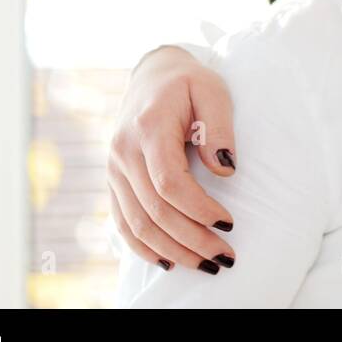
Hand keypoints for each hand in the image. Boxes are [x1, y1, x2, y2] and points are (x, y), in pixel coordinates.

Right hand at [108, 45, 238, 272]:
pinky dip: (143, 247)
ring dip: (172, 251)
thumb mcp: (212, 90)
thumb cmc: (188, 83)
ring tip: (206, 265)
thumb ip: (219, 127)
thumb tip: (224, 171)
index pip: (169, 182)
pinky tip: (168, 261)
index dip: (198, 209)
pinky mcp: (113, 180)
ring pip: (137, 224)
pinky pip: (122, 222)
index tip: (229, 223)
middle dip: (192, 240)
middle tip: (225, 258)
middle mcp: (123, 152)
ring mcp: (114, 168)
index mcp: (148, 128)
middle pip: (154, 211)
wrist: (152, 76)